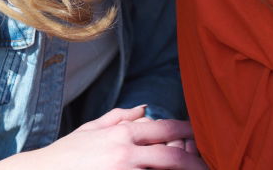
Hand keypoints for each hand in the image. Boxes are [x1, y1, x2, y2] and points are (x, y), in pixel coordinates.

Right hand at [0, 106, 205, 169]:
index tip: (199, 137)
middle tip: (207, 163)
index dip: (185, 132)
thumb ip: (119, 117)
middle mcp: (125, 152)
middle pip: (170, 155)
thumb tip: (144, 109)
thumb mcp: (90, 130)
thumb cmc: (65, 156)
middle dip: (192, 160)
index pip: (163, 129)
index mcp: (121, 134)